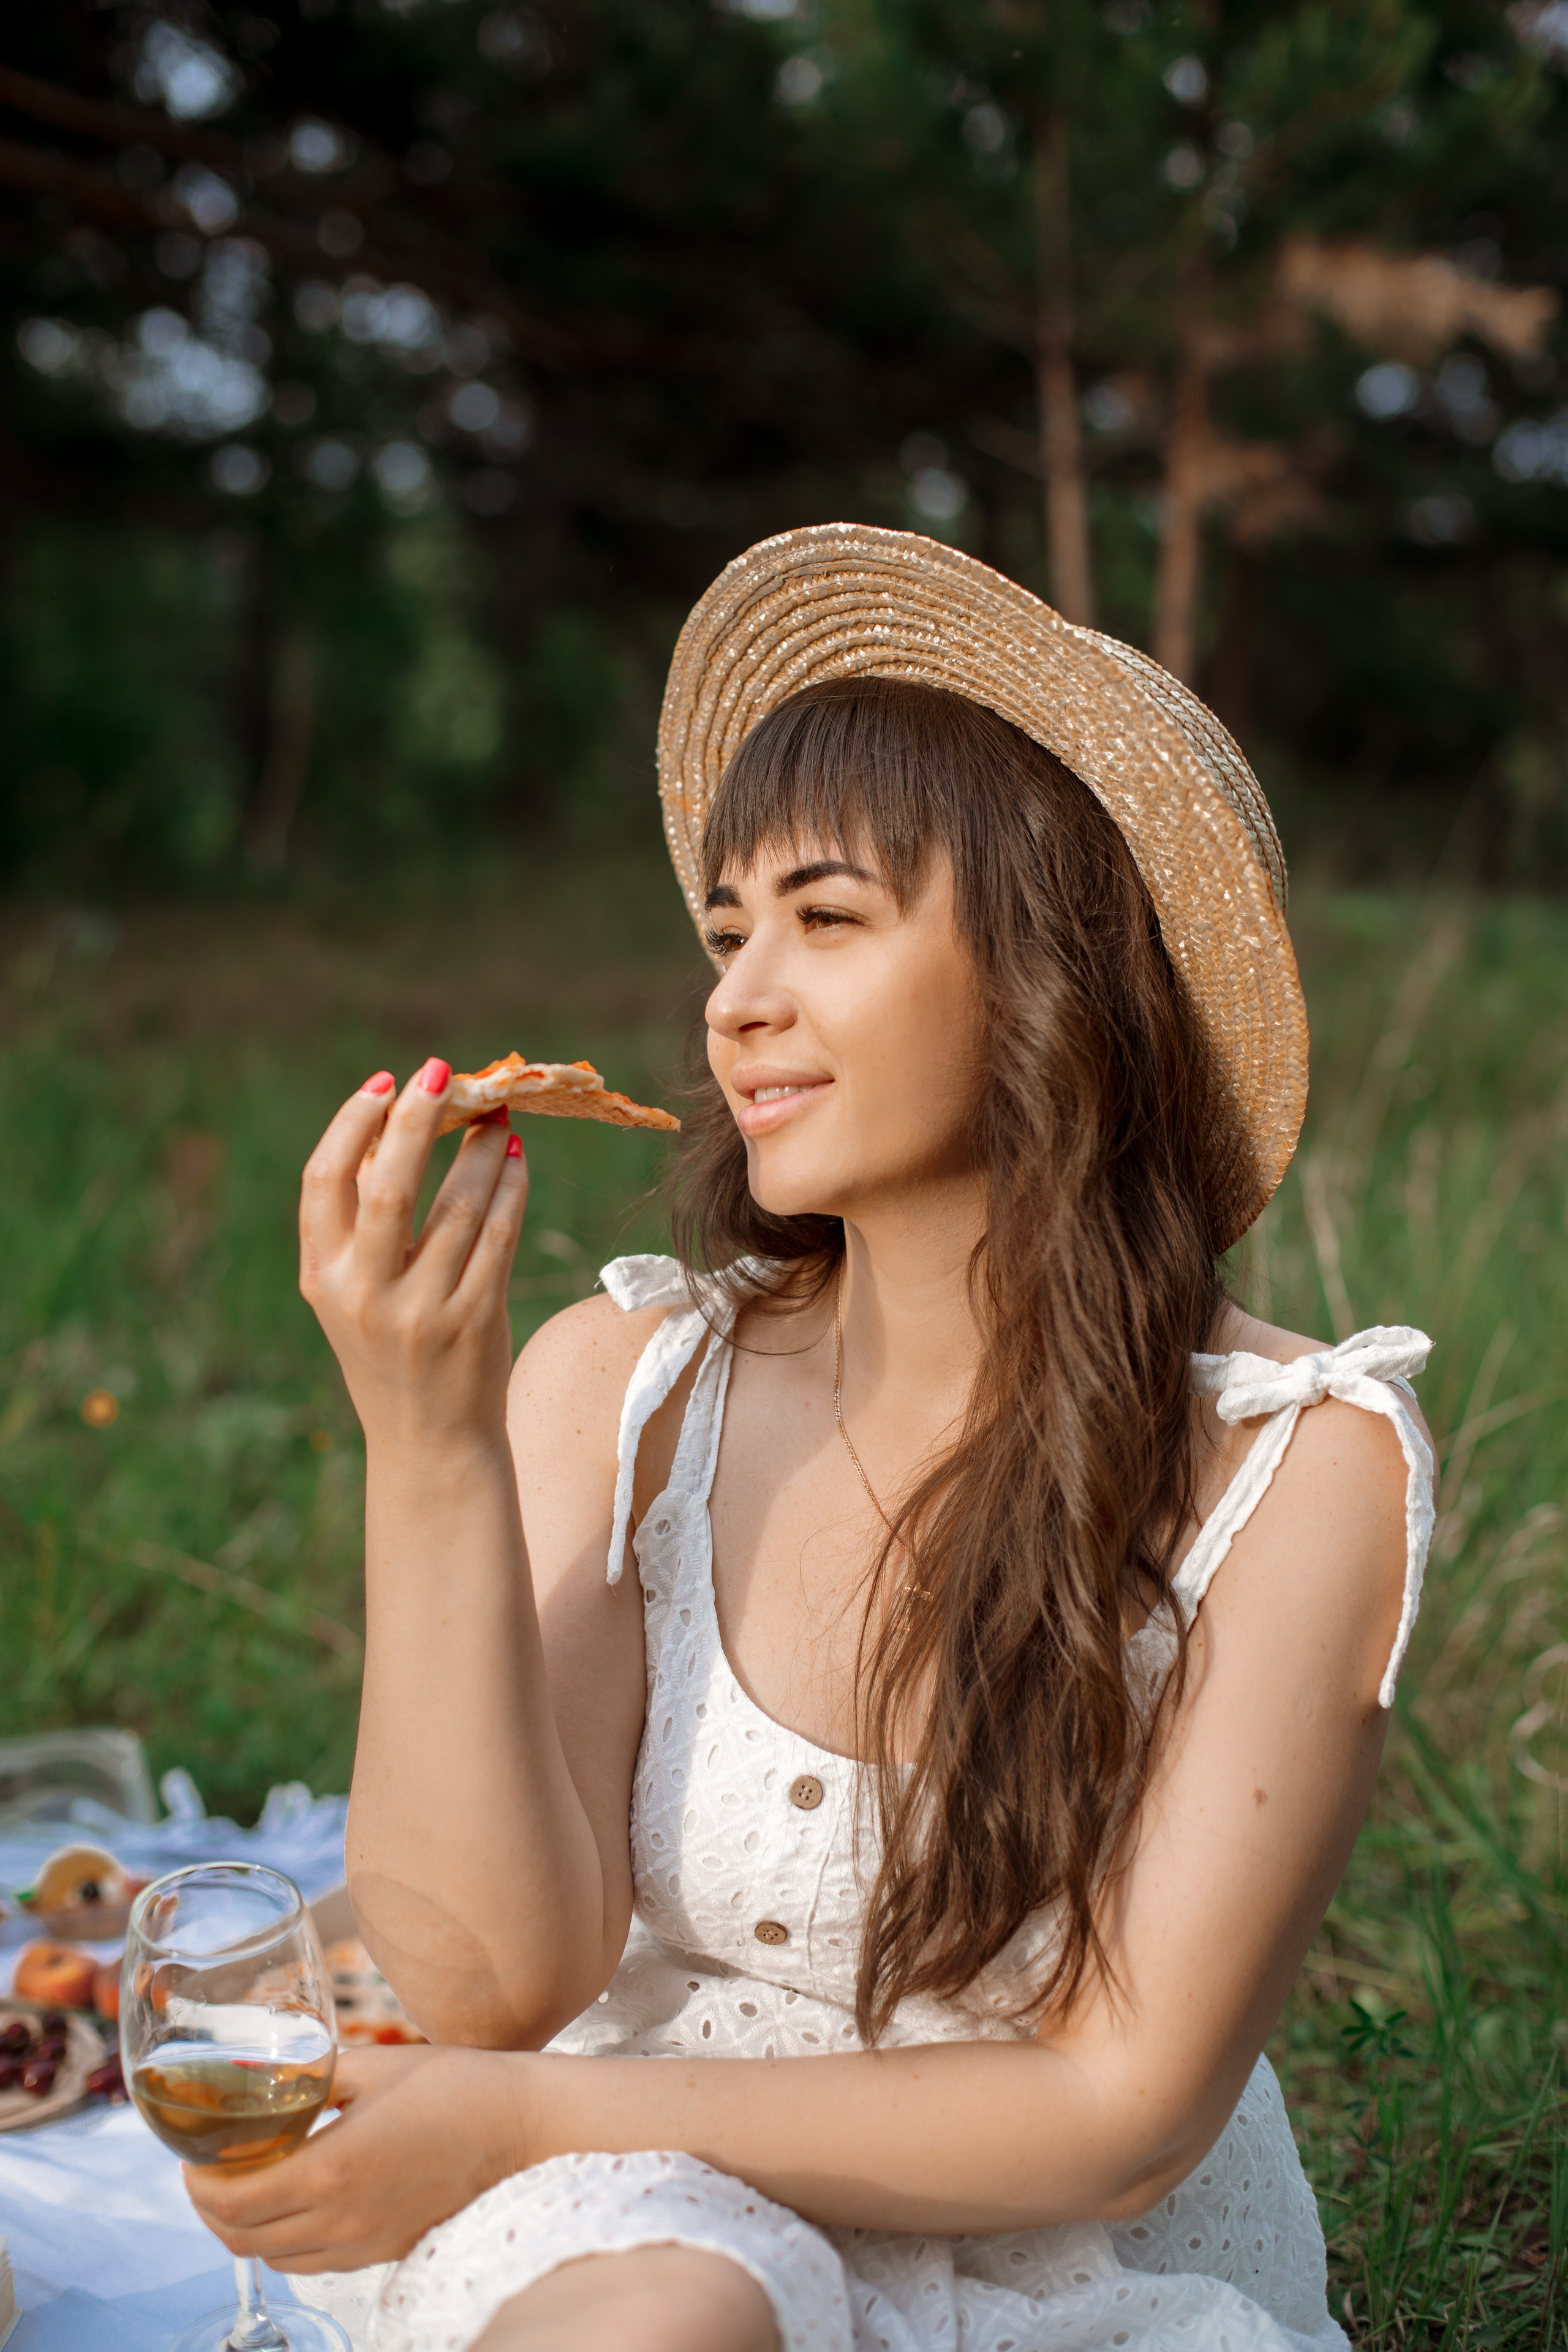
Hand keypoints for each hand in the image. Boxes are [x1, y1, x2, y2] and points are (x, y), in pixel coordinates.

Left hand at [184, 2043, 527, 2271]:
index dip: (196, 2181)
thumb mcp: (375, 2066)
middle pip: (240, 2239)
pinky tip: (296, 2200)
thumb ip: (314, 2076)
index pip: (231, 2199)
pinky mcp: (383, 2251)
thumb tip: (265, 2074)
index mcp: (331, 2169)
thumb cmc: (457, 2087)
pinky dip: (286, 2240)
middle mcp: (340, 2220)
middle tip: (207, 2168)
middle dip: (209, 2206)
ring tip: (247, 2182)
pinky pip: (312, 2261)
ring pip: (273, 2257)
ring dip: (244, 2227)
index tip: (191, 2155)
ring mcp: (363, 2244)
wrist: (524, 2129)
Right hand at [299, 1062, 528, 1447]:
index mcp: (321, 1277)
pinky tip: (516, 1160)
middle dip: (416, 1120)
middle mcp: (363, 1293)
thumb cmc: (389, 1350)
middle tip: (442, 1072)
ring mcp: (421, 1310)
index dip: (351, 1124)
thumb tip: (392, 1128)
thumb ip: (361, 1222)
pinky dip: (510, 1189)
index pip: (323, 1182)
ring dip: (481, 1150)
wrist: (428, 1442)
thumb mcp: (351, 1292)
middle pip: (389, 1186)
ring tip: (498, 1115)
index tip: (383, 1083)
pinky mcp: (473, 1322)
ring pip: (458, 1206)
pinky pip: (499, 1236)